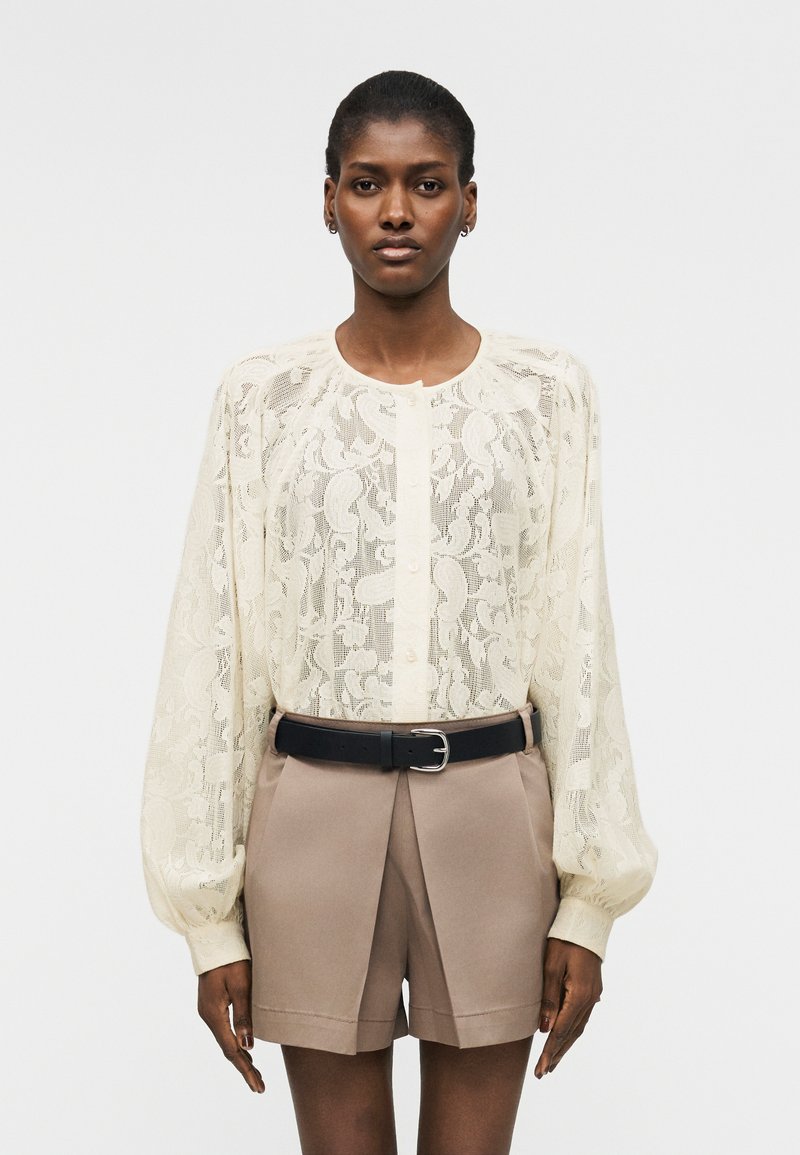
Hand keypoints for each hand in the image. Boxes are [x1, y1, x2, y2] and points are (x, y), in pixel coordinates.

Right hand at [197, 959, 264, 1092]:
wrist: (214, 938)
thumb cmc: (231, 958)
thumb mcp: (241, 986)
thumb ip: (244, 1016)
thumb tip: (248, 1047)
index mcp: (213, 1014)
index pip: (232, 1050)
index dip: (246, 1068)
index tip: (258, 1085)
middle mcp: (208, 1015)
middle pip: (227, 1048)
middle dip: (244, 1067)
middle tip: (259, 1086)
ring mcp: (208, 1010)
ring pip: (225, 1039)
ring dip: (240, 1056)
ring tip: (254, 1072)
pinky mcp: (212, 1004)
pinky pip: (224, 1029)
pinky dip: (234, 1042)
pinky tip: (243, 1048)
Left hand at [534, 937, 601, 1077]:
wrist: (586, 921)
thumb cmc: (564, 940)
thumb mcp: (551, 966)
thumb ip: (549, 998)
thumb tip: (545, 1028)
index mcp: (580, 995)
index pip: (562, 1031)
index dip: (549, 1051)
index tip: (539, 1069)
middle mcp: (590, 1000)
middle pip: (571, 1034)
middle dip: (556, 1054)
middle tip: (542, 1073)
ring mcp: (593, 996)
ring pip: (578, 1028)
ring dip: (565, 1046)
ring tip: (552, 1062)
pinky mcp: (593, 990)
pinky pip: (581, 1018)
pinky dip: (572, 1031)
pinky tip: (566, 1038)